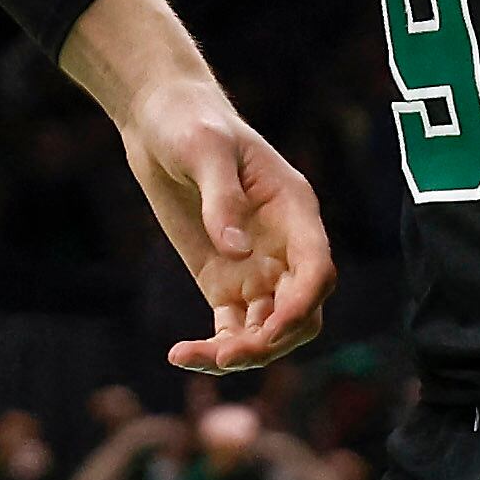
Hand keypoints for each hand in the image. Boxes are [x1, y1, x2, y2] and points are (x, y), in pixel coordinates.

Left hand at [116, 77, 331, 372]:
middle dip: (274, 340)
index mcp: (295, 211)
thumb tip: (236, 250)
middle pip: (302, 312)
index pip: (317, 269)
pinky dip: (214, 348)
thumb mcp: (204, 150)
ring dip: (243, 352)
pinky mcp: (224, 282)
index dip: (302, 304)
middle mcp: (284, 247)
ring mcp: (256, 268)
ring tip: (195, 357)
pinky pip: (231, 328)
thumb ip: (222, 198)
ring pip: (268, 330)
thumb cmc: (192, 124)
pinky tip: (181, 355)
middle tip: (228, 354)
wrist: (163, 122)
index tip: (268, 328)